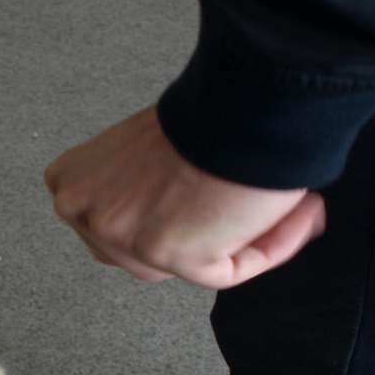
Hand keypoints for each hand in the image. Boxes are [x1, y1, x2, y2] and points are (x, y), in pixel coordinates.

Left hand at [44, 107, 325, 288]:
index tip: (212, 199)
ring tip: (287, 207)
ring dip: (242, 239)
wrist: (242, 102)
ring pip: (184, 267)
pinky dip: (272, 246)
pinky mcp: (169, 256)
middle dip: (200, 233)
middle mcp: (83, 212)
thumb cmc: (210, 114)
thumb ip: (147, 189)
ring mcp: (122, 238)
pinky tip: (303, 215)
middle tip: (251, 208)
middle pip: (145, 253)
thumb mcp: (145, 152)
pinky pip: (229, 272)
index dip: (169, 217)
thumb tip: (190, 217)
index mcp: (71, 182)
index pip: (116, 226)